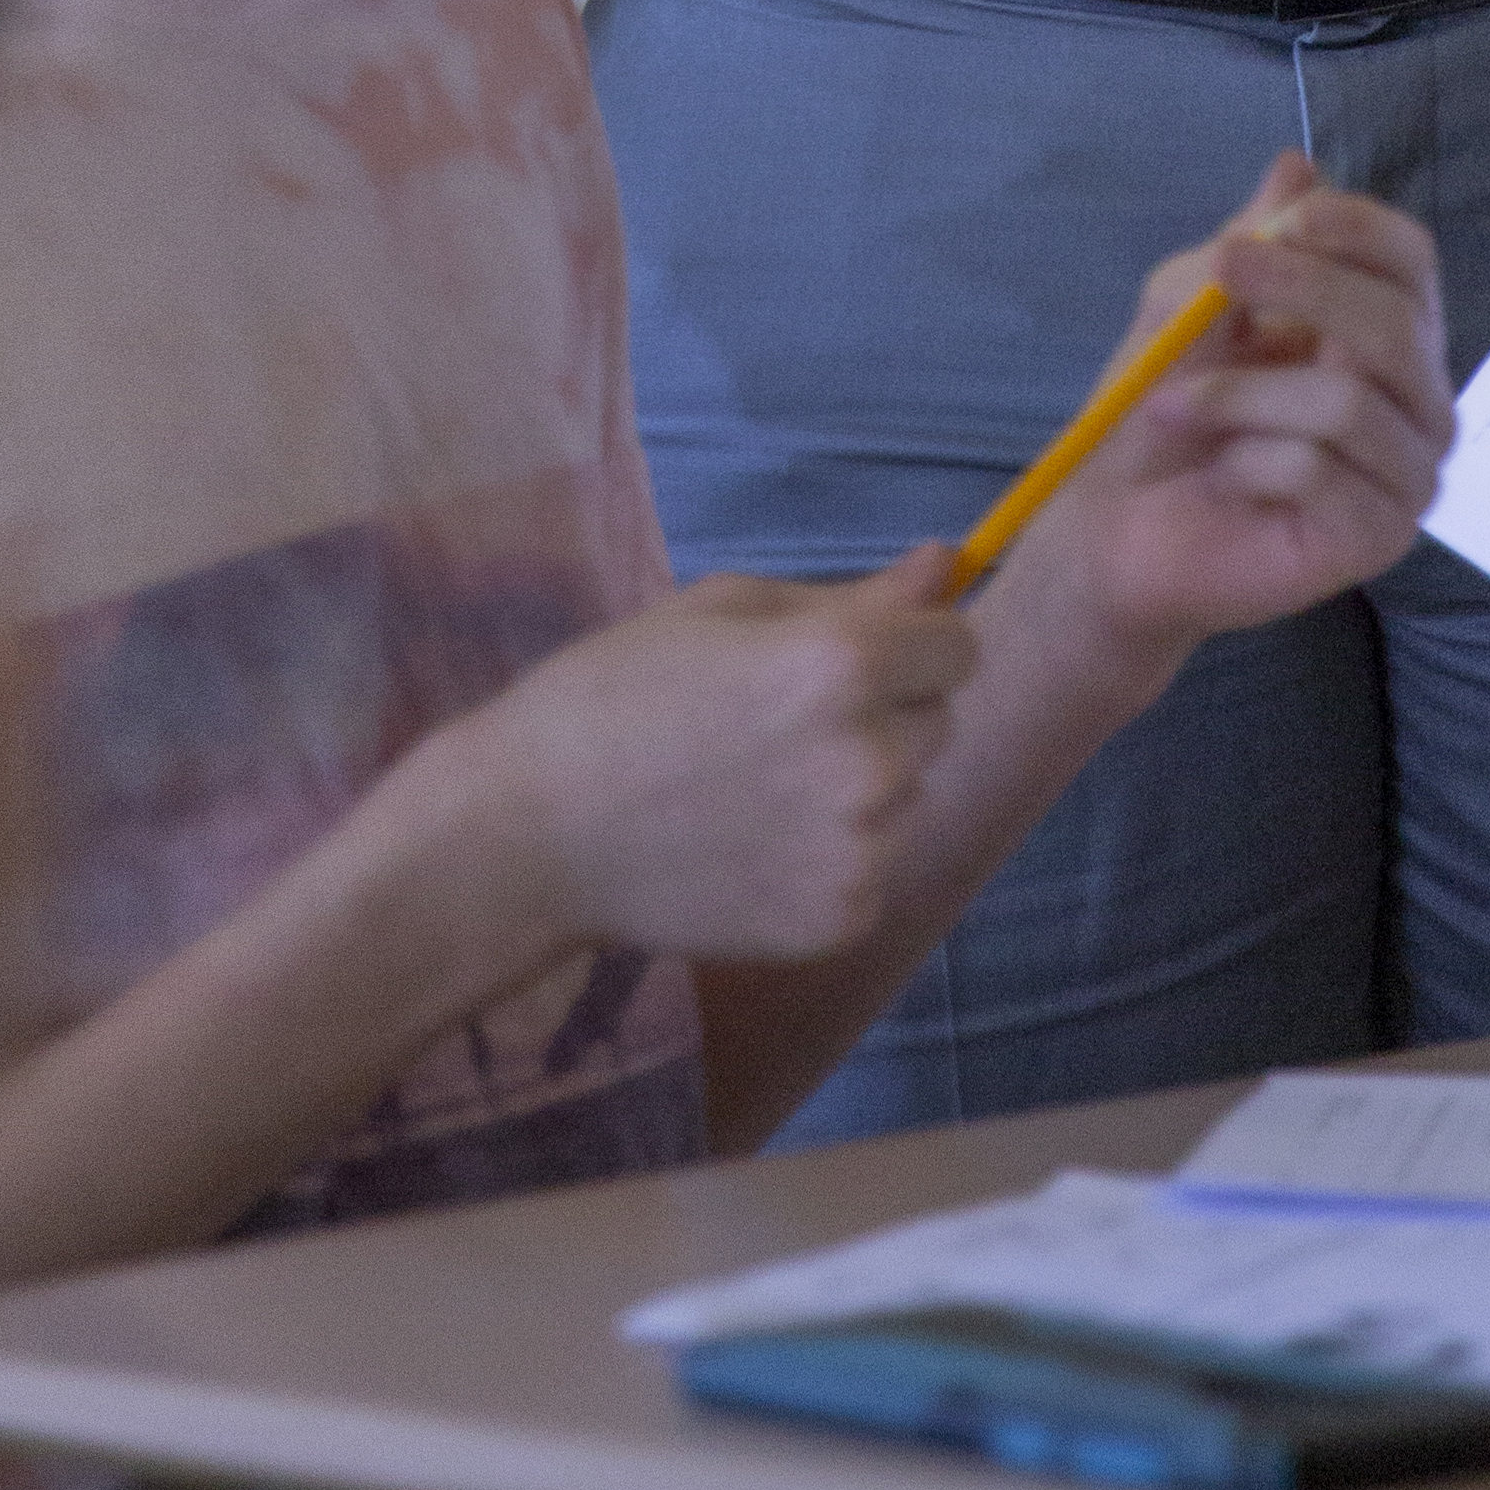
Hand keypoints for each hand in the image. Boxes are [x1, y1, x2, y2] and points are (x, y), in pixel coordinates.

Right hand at [466, 551, 977, 968]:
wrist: (530, 836)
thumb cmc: (615, 696)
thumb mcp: (726, 612)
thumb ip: (851, 596)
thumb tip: (947, 567)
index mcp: (844, 664)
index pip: (959, 646)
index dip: (913, 645)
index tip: (860, 658)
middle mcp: (869, 758)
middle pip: (937, 721)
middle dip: (884, 714)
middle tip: (779, 725)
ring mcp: (859, 849)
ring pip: (907, 797)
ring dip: (860, 788)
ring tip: (754, 789)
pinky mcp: (839, 921)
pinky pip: (872, 869)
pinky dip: (830, 859)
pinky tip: (749, 848)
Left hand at [1025, 155, 1450, 648]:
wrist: (1118, 527)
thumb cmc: (1162, 409)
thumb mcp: (1189, 304)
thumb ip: (1248, 243)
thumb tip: (1296, 166)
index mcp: (1382, 334)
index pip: (1412, 263)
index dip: (1360, 229)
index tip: (1292, 219)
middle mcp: (1415, 401)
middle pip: (1395, 322)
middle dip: (1302, 287)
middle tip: (1219, 277)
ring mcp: (1405, 474)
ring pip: (1347, 401)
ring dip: (1240, 393)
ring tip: (1174, 404)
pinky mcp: (1378, 538)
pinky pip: (1321, 471)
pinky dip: (1248, 459)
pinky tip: (1222, 473)